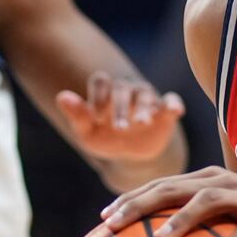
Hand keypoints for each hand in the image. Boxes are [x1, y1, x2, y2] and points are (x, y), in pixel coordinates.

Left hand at [55, 71, 184, 163]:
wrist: (132, 155)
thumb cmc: (104, 138)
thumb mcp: (87, 132)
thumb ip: (76, 114)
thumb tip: (61, 96)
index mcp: (106, 92)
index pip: (101, 81)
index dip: (98, 97)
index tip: (97, 117)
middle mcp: (127, 90)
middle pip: (124, 90)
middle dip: (121, 108)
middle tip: (120, 128)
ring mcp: (148, 99)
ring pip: (146, 96)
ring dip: (144, 108)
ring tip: (142, 123)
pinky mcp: (166, 112)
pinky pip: (171, 102)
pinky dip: (173, 104)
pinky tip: (175, 111)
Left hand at [103, 166, 236, 236]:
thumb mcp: (229, 233)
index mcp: (208, 184)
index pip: (162, 185)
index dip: (132, 198)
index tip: (103, 219)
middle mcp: (223, 184)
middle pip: (173, 187)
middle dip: (139, 204)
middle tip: (112, 225)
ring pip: (205, 202)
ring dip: (180, 220)